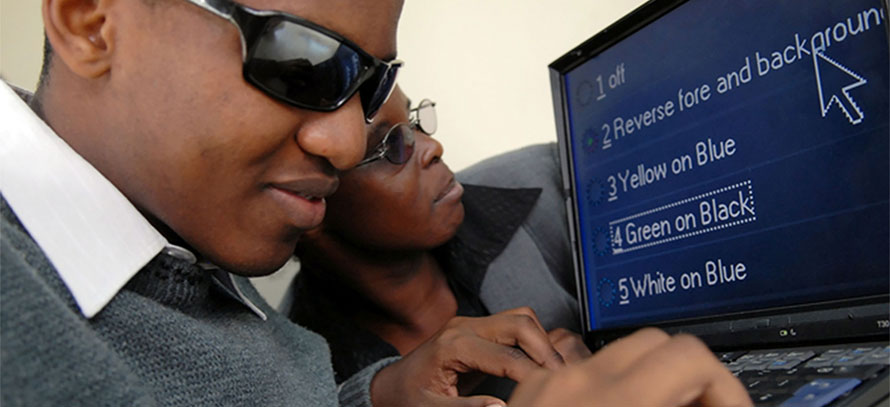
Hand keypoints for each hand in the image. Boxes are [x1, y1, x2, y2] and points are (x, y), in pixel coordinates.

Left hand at [370, 307, 563, 406]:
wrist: (391, 385)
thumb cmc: (408, 397)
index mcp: (453, 346)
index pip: (507, 357)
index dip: (533, 375)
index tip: (548, 391)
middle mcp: (464, 327)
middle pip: (521, 323)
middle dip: (546, 351)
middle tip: (561, 378)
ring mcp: (472, 324)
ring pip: (522, 318)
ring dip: (542, 342)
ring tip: (553, 372)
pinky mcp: (478, 329)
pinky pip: (514, 324)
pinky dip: (533, 340)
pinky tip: (538, 364)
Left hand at [508, 328, 751, 406]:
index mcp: (614, 403)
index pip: (689, 358)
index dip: (723, 388)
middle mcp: (577, 382)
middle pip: (658, 345)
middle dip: (688, 380)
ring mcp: (549, 383)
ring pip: (620, 354)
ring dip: (651, 380)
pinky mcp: (530, 391)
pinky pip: (581, 371)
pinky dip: (609, 388)